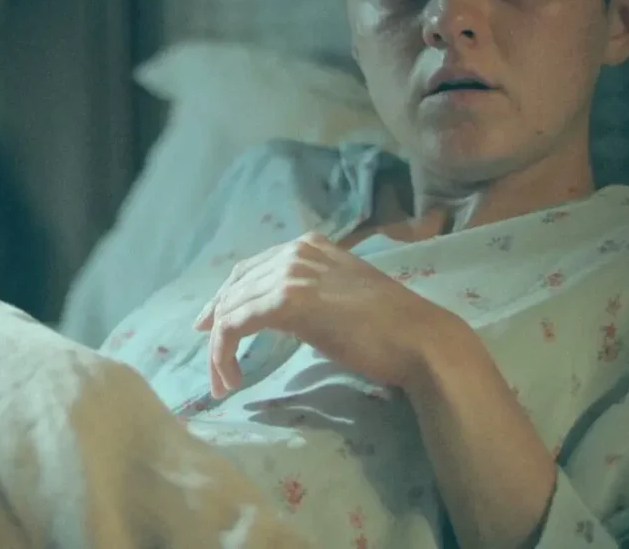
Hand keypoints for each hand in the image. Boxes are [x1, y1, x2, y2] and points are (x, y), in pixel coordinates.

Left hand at [193, 232, 447, 398]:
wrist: (417, 338)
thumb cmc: (388, 328)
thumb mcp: (338, 299)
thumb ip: (307, 296)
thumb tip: (276, 315)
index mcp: (309, 246)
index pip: (250, 270)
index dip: (224, 300)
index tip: (211, 328)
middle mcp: (295, 252)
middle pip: (235, 287)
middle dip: (216, 327)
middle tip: (212, 366)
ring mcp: (291, 273)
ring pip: (231, 308)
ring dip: (219, 350)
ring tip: (223, 382)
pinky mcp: (288, 300)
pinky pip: (236, 324)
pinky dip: (225, 352)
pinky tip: (232, 377)